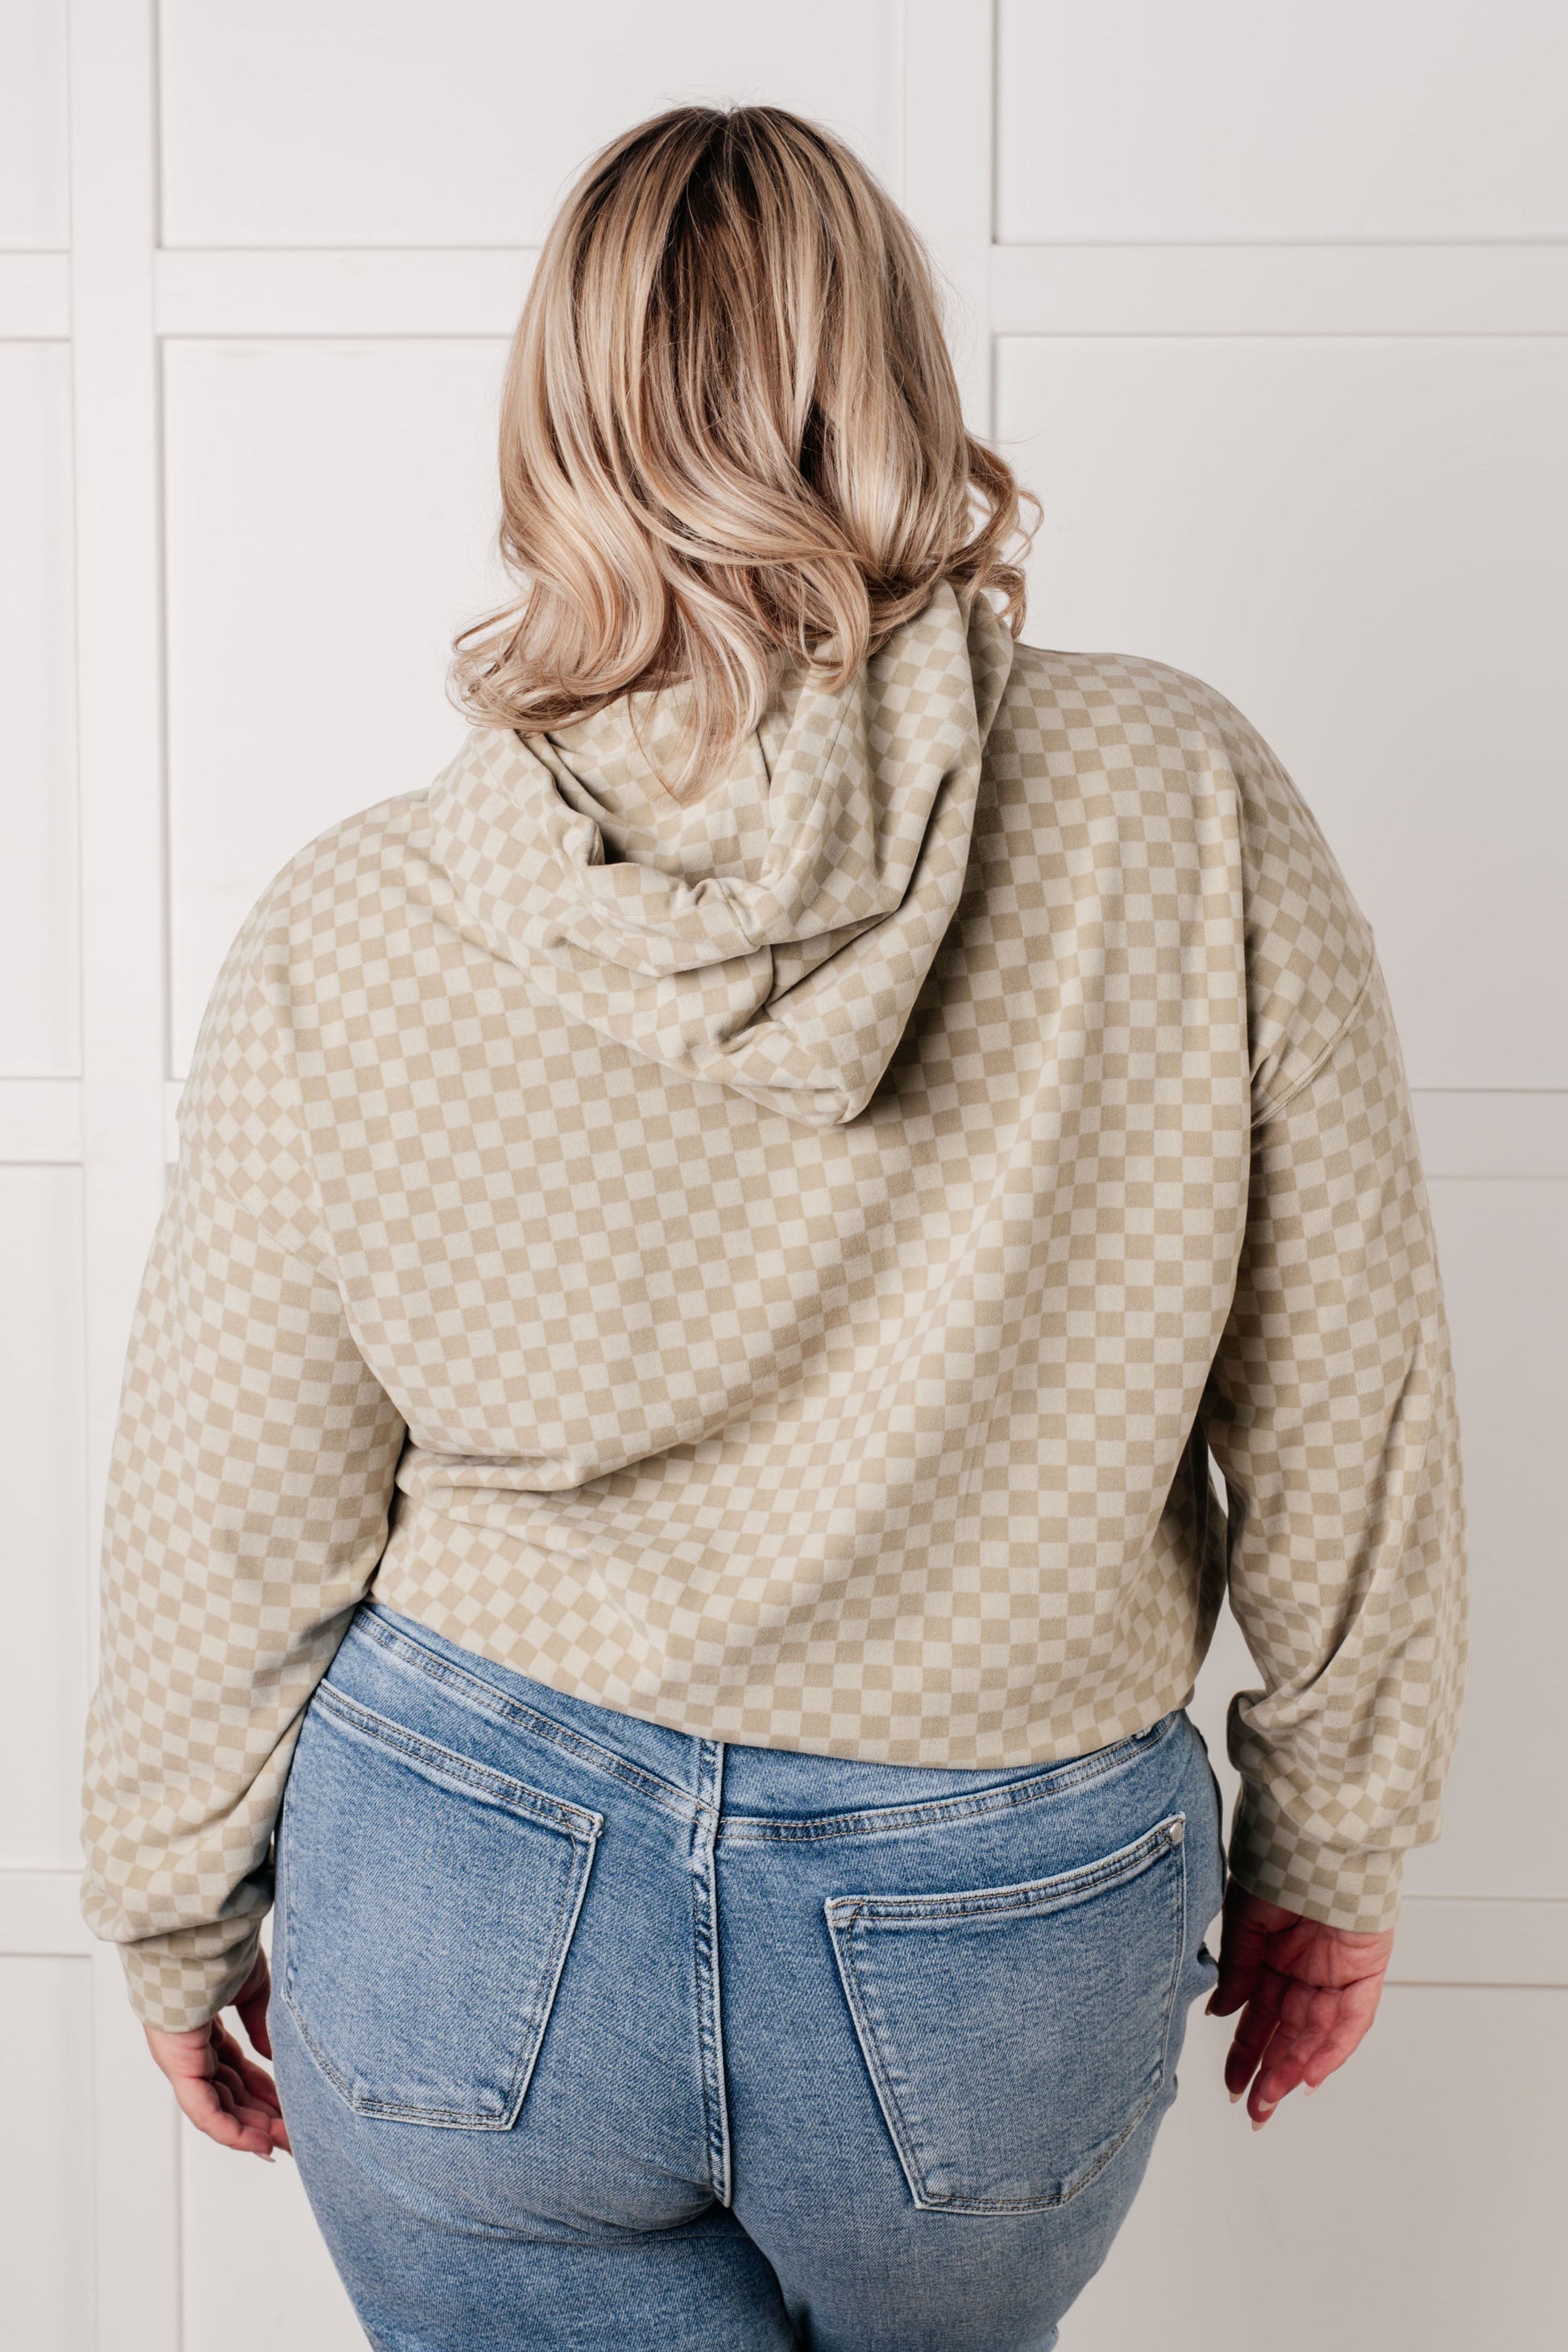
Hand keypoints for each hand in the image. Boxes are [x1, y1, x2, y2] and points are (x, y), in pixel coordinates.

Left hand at [142, 1950, 291, 2158]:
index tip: (291, 2109)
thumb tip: (273, 2055)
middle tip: (294, 2136)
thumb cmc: (222, 1949)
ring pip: (220, 2109)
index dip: (265, 2092)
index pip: (237, 2069)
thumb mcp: (254, 1988)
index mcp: (206, 2027)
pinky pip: (205, 2111)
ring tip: (284, 2146)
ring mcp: (183, 2060)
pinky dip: (232, 2132)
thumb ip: (261, 2023)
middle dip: (263, 2118)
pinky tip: (259, 2144)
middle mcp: (192, 2049)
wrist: (199, 1935)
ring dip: (253, 2130)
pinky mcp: (179, 2067)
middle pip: (231, 2095)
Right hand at [1206, 1879, 1393, 2128]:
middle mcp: (1304, 1967)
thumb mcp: (1242, 1920)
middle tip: (1254, 2108)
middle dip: (1268, 2071)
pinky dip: (1332, 2049)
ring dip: (1293, 2067)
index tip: (1232, 2082)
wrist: (1317, 1834)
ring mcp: (1336, 1971)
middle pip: (1288, 2031)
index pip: (1259, 2014)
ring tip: (1271, 2099)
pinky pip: (1351, 2020)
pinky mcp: (1366, 1971)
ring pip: (1316, 2033)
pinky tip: (1310, 2075)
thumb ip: (1236, 1969)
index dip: (1245, 2049)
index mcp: (1272, 1953)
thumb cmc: (1278, 1860)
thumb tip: (1222, 2012)